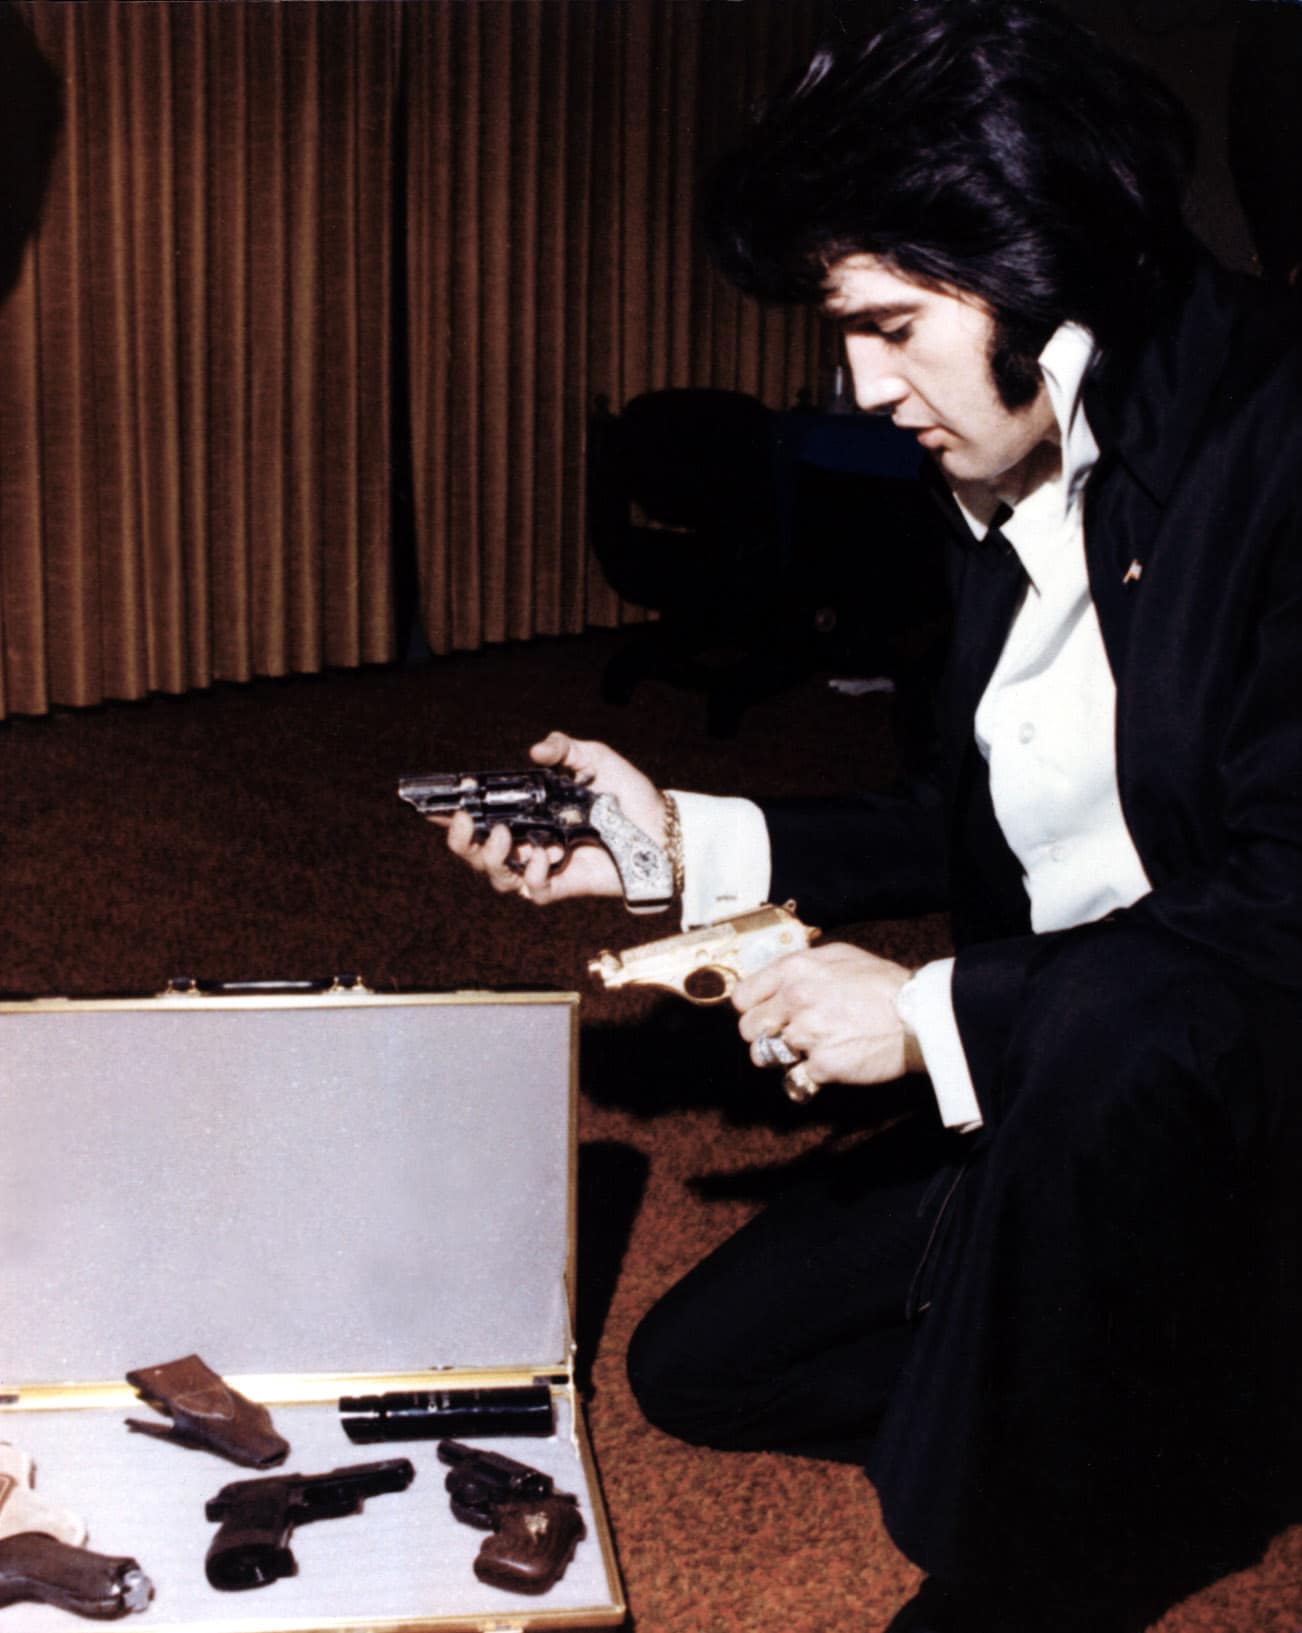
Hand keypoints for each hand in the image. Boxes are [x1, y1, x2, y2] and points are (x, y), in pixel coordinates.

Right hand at [445, 731, 666, 905]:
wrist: (661, 828)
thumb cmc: (626, 793)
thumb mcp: (594, 759)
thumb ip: (563, 749)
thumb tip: (534, 750)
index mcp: (526, 813)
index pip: (479, 817)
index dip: (450, 816)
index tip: (432, 808)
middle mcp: (528, 841)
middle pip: (475, 853)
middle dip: (460, 842)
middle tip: (465, 823)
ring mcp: (543, 866)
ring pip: (496, 876)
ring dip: (490, 858)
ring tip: (505, 839)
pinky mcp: (562, 886)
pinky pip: (532, 891)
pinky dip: (532, 876)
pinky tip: (546, 857)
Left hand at [733, 942, 922, 1090]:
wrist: (919, 1015)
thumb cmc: (882, 984)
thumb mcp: (839, 956)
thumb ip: (802, 966)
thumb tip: (775, 979)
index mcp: (795, 970)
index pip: (743, 997)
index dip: (751, 1008)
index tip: (761, 1014)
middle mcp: (795, 1000)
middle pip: (748, 1028)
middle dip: (764, 1034)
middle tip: (786, 1035)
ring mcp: (807, 1034)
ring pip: (768, 1055)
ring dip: (786, 1055)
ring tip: (812, 1048)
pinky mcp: (822, 1065)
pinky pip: (797, 1078)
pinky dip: (811, 1076)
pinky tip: (832, 1061)